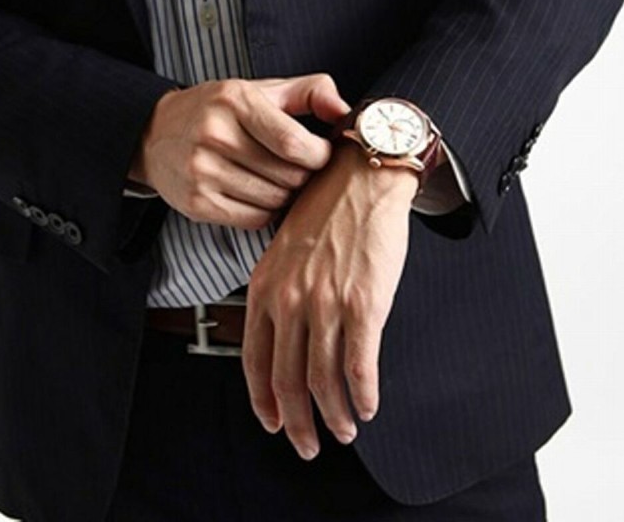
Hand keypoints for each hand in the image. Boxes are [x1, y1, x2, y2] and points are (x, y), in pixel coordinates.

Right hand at [129, 75, 350, 228]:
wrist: (154, 134)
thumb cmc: (217, 110)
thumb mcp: (261, 89)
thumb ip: (309, 91)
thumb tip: (344, 110)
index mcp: (235, 101)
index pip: (294, 143)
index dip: (319, 156)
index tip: (321, 153)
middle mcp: (216, 136)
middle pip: (289, 176)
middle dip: (303, 175)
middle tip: (298, 167)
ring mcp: (203, 172)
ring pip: (275, 200)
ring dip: (286, 194)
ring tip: (277, 178)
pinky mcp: (197, 203)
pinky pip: (255, 218)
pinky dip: (266, 210)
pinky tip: (258, 192)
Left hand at [242, 143, 417, 458]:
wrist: (360, 178)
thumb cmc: (324, 212)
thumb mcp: (283, 251)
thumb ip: (279, 295)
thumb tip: (285, 342)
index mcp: (265, 289)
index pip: (254, 362)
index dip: (263, 402)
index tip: (272, 423)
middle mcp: (290, 301)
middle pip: (288, 381)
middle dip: (297, 424)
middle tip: (307, 445)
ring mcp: (326, 304)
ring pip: (324, 382)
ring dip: (335, 417)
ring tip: (345, 430)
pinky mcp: (364, 304)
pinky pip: (360, 367)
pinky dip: (364, 395)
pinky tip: (369, 405)